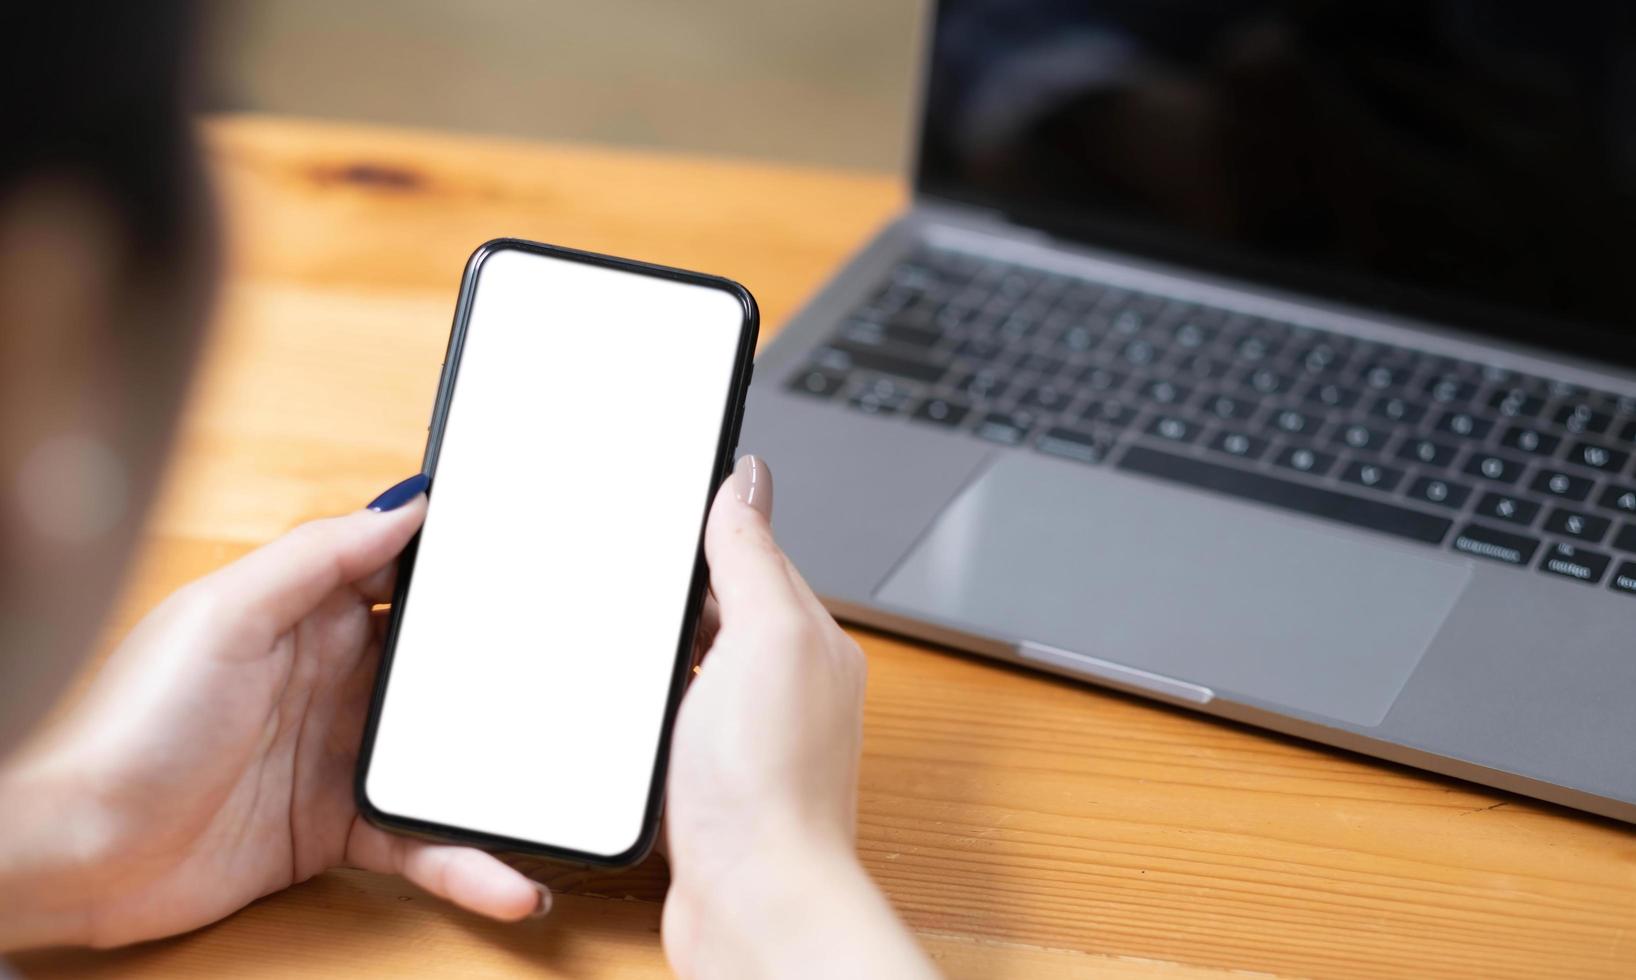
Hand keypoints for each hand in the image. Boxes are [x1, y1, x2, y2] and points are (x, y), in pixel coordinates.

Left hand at [0, 475, 547, 950]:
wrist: (79, 852)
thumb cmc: (132, 723)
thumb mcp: (223, 615)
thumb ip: (316, 556)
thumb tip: (407, 502)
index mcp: (306, 616)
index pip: (404, 578)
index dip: (467, 571)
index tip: (537, 562)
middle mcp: (331, 680)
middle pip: (439, 668)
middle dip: (507, 670)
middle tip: (580, 674)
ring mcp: (337, 756)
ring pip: (443, 757)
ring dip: (501, 774)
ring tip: (562, 790)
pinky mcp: (337, 829)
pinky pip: (421, 841)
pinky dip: (468, 862)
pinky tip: (511, 881)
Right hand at [662, 456, 936, 978]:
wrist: (751, 902)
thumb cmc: (767, 783)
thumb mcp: (766, 638)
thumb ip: (754, 557)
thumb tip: (748, 479)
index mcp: (809, 639)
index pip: (756, 555)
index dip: (708, 526)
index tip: (659, 498)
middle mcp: (785, 685)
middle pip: (721, 609)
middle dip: (676, 589)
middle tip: (626, 569)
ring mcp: (745, 736)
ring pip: (693, 664)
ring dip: (660, 647)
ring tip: (620, 630)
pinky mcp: (707, 781)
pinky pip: (673, 718)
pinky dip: (647, 703)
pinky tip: (622, 702)